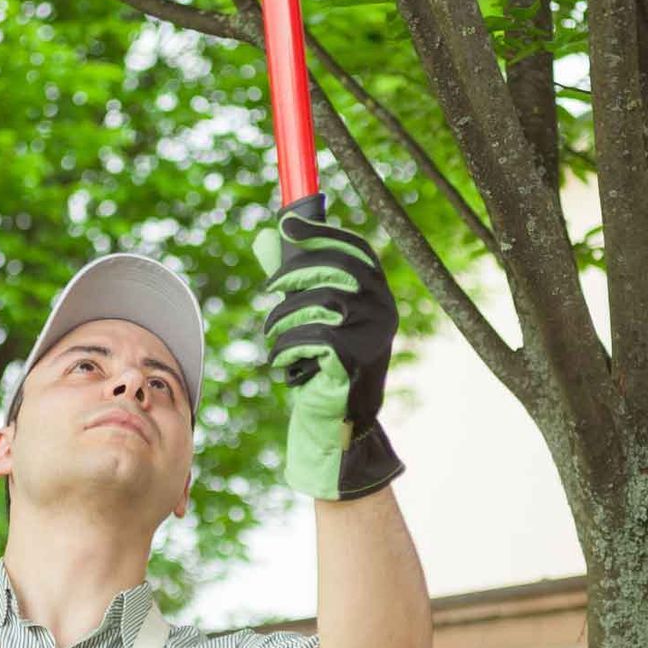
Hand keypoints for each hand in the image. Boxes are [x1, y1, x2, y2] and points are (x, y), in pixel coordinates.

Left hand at [252, 193, 404, 500]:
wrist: (339, 423)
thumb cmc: (324, 365)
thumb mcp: (312, 316)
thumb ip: (293, 276)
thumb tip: (265, 236)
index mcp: (378, 295)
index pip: (354, 250)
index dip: (321, 234)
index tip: (286, 224)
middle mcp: (383, 309)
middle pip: (331, 269)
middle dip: (291, 275)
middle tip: (270, 290)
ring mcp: (372, 334)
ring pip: (315, 303)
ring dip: (282, 320)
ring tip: (276, 338)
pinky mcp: (354, 358)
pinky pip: (309, 337)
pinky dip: (287, 349)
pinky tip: (286, 364)